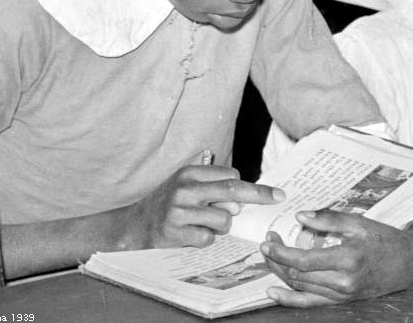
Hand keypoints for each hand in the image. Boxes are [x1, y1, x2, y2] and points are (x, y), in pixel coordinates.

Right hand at [121, 165, 284, 248]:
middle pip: (232, 190)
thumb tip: (241, 200)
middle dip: (259, 195)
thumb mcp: (187, 185)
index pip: (230, 175)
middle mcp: (185, 188)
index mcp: (190, 173)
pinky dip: (206, 239)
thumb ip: (212, 185)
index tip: (270, 192)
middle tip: (278, 197)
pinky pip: (208, 238)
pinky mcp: (175, 232)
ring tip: (203, 224)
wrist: (134, 225)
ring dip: (221, 226)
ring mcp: (179, 210)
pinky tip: (191, 235)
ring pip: (223, 219)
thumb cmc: (169, 203)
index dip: (248, 186)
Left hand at [260, 211, 412, 306]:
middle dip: (277, 259)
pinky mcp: (341, 300)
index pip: (303, 260)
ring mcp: (342, 294)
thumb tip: (300, 216)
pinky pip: (311, 302)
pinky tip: (273, 293)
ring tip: (270, 256)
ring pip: (301, 287)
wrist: (406, 263)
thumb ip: (328, 219)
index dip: (282, 251)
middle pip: (298, 275)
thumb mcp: (358, 222)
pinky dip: (290, 299)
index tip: (269, 240)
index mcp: (347, 258)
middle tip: (266, 243)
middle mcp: (343, 281)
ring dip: (280, 273)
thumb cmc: (383, 238)